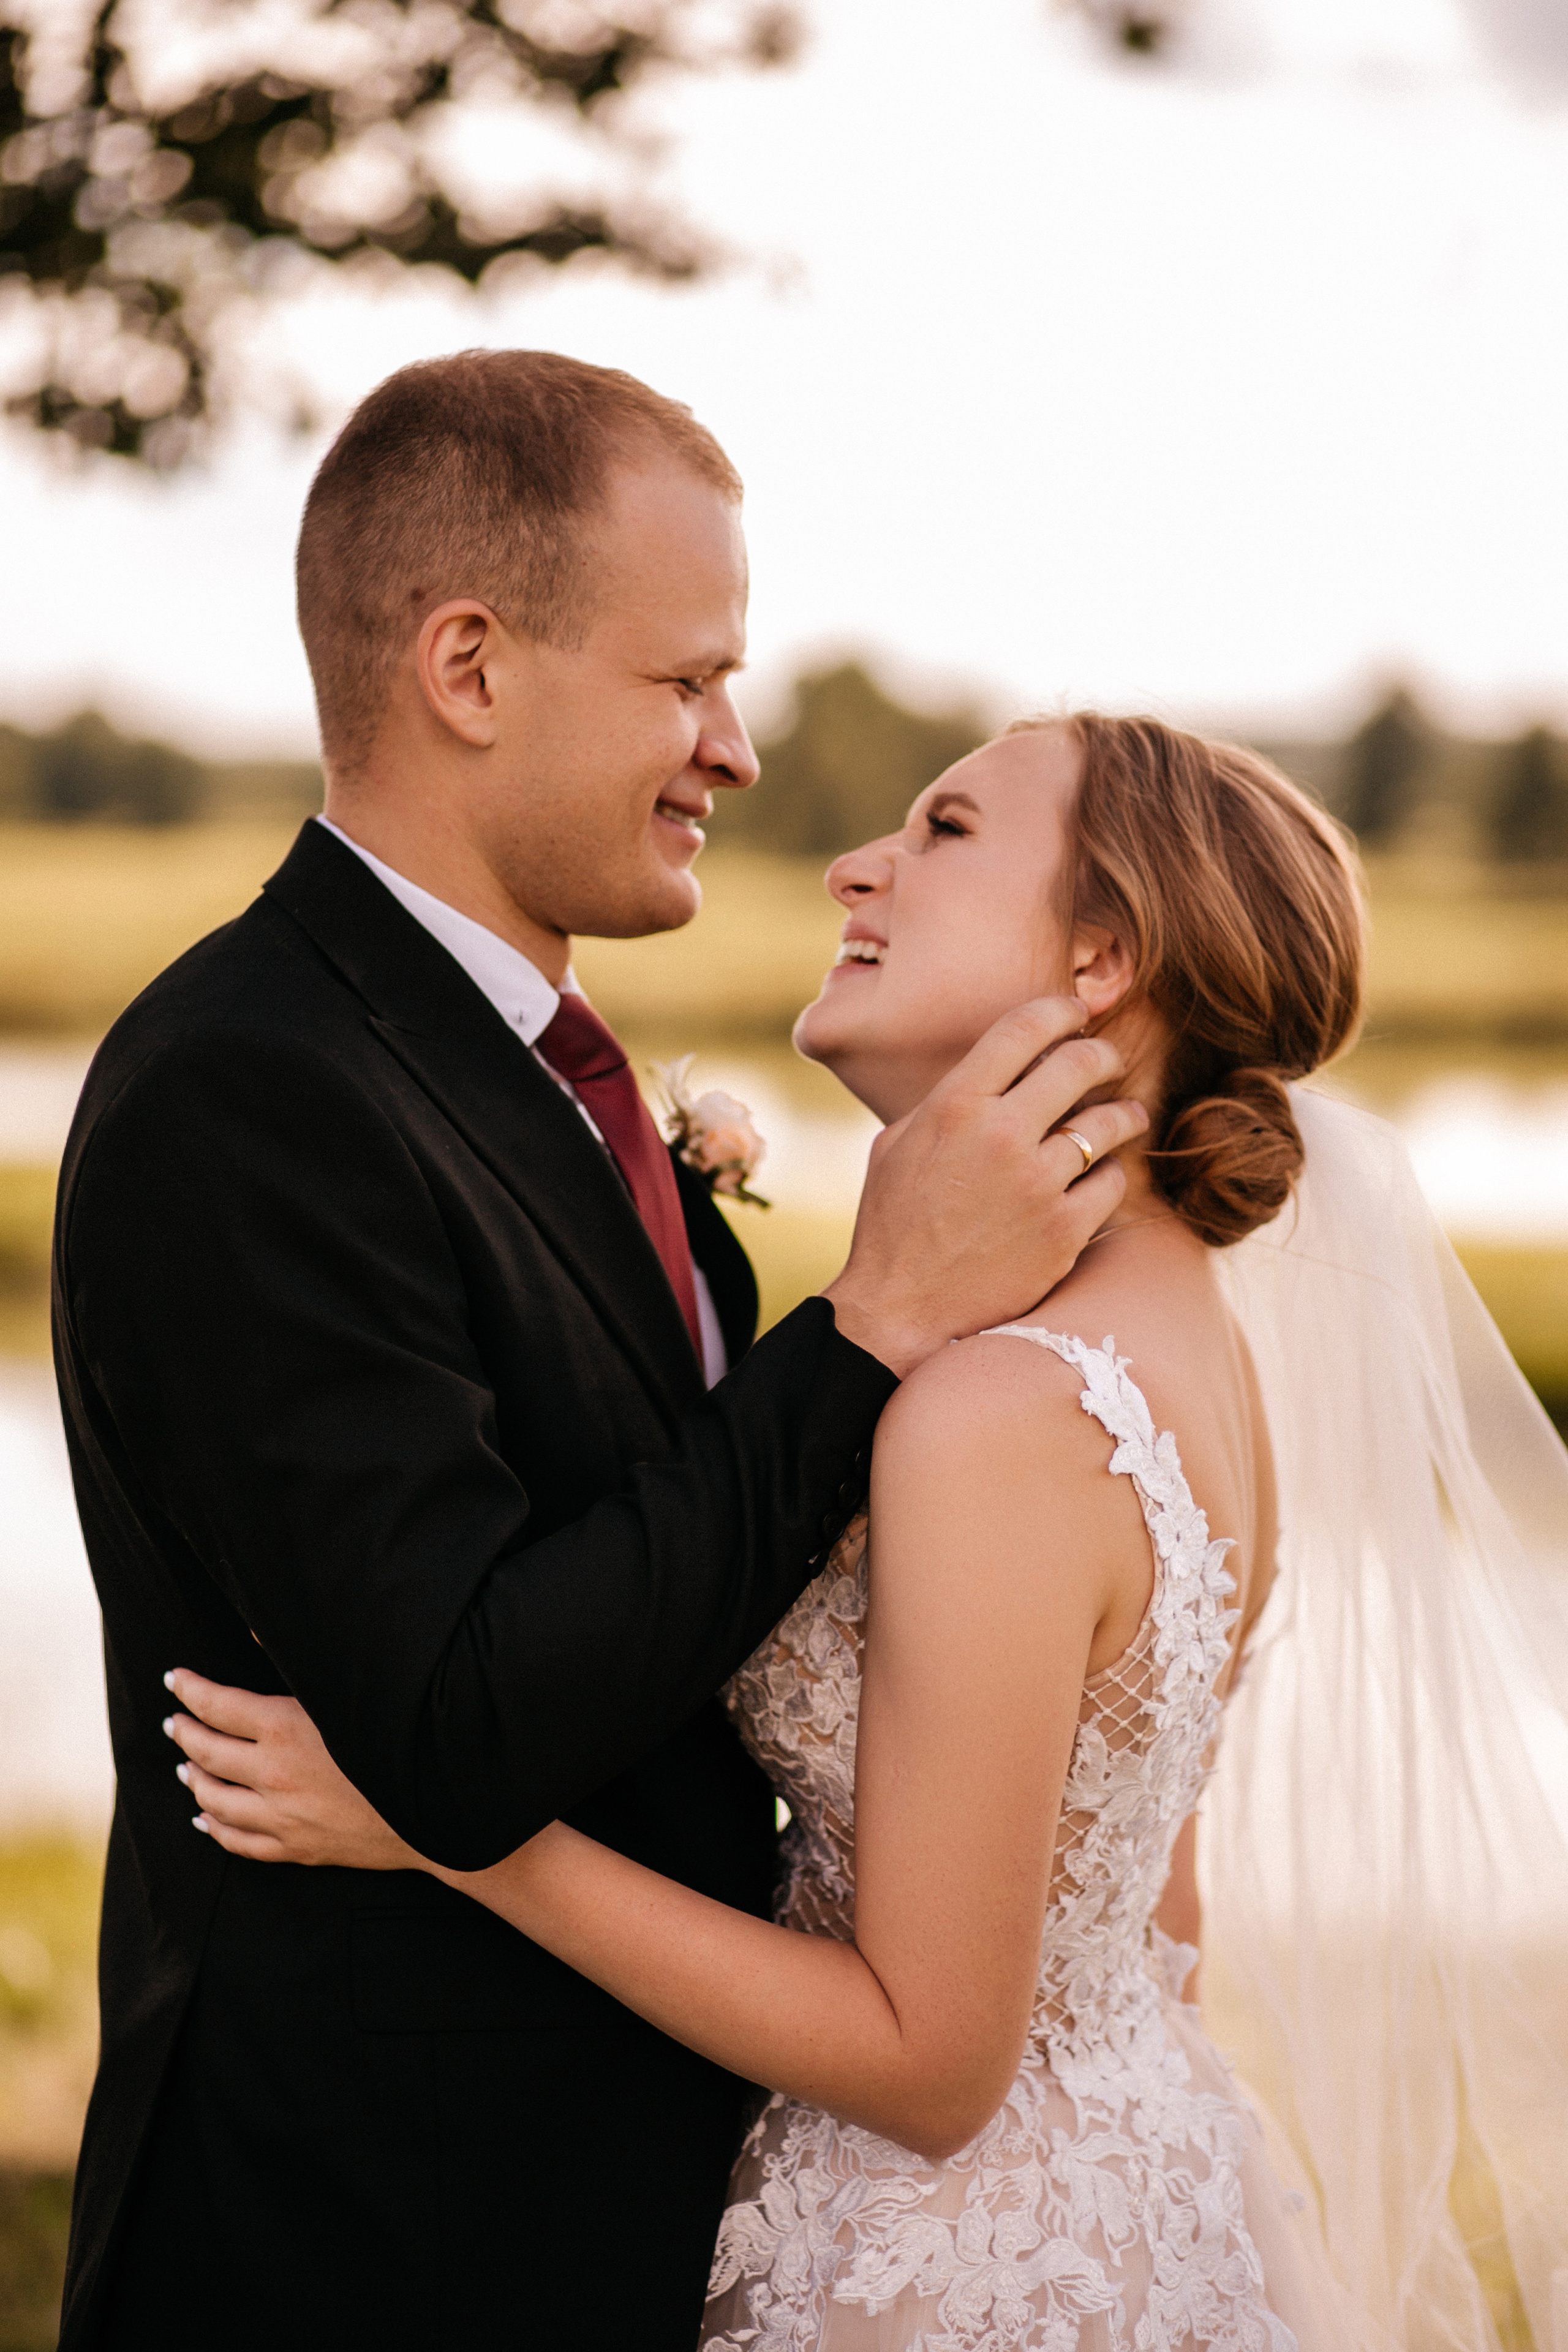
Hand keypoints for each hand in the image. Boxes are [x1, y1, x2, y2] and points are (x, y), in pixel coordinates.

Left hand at [162, 1668, 421, 1869]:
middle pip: (208, 1753)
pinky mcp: (296, 1847)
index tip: (173, 1679)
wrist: (436, 1806)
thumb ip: (296, 1660)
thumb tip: (252, 1630)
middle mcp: (275, 1775)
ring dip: (194, 1779)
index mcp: (284, 1729)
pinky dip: (215, 1828)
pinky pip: (239, 1842)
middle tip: (173, 1721)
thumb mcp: (345, 1690)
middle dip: (185, 1733)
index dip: (190, 1690)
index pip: (217, 1705)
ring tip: (183, 1767)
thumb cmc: (394, 1734)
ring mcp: (283, 1817)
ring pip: (215, 1801)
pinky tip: (204, 1819)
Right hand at [823, 997, 1145, 1376]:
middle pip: (1078, 1064)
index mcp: (955, 1104)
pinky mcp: (1064, 1231)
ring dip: (1123, 1114)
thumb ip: (945, 1101)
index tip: (1076, 1014)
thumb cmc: (893, 1225)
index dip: (1060, 1011)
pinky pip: (1112, 1182)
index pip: (1024, 1028)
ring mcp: (1037, 1184)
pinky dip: (1110, 1175)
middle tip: (1110, 1060)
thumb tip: (991, 1072)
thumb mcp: (897, 1144)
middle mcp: (1000, 1135)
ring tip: (1126, 1116)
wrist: (900, 1309)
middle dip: (1103, 1055)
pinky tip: (1101, 1176)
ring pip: (1107, 1123)